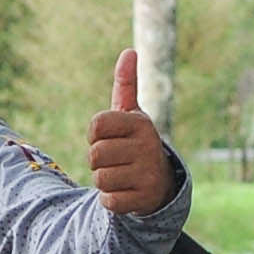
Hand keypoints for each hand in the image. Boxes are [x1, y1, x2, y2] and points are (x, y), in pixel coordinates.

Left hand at [89, 49, 173, 215]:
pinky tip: (125, 192)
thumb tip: (129, 51)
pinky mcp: (143, 199)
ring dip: (104, 180)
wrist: (159, 182)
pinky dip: (111, 199)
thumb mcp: (131, 115)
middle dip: (98, 160)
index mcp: (141, 123)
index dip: (94, 134)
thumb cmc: (135, 143)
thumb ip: (126, 85)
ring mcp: (147, 173)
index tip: (108, 137)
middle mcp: (148, 146)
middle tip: (116, 159)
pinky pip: (108, 201)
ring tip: (121, 175)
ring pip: (100, 179)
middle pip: (95, 154)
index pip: (96, 125)